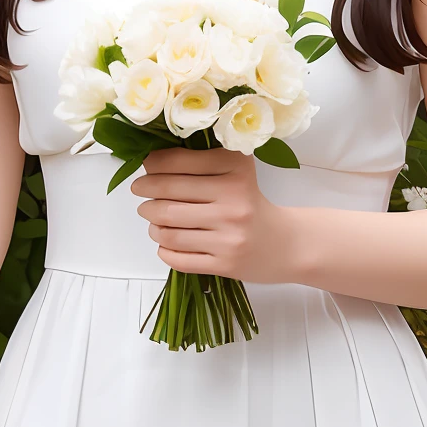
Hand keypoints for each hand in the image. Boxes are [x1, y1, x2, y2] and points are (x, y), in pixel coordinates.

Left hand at [131, 144, 301, 282]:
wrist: (286, 244)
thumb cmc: (251, 203)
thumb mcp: (236, 171)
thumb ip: (200, 163)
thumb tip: (150, 162)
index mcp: (235, 171)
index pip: (178, 163)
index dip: (153, 166)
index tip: (146, 168)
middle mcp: (233, 203)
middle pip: (167, 199)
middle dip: (145, 193)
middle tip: (140, 192)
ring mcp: (229, 237)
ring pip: (168, 231)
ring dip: (152, 224)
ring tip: (152, 218)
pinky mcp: (225, 264)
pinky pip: (178, 258)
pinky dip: (164, 250)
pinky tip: (165, 242)